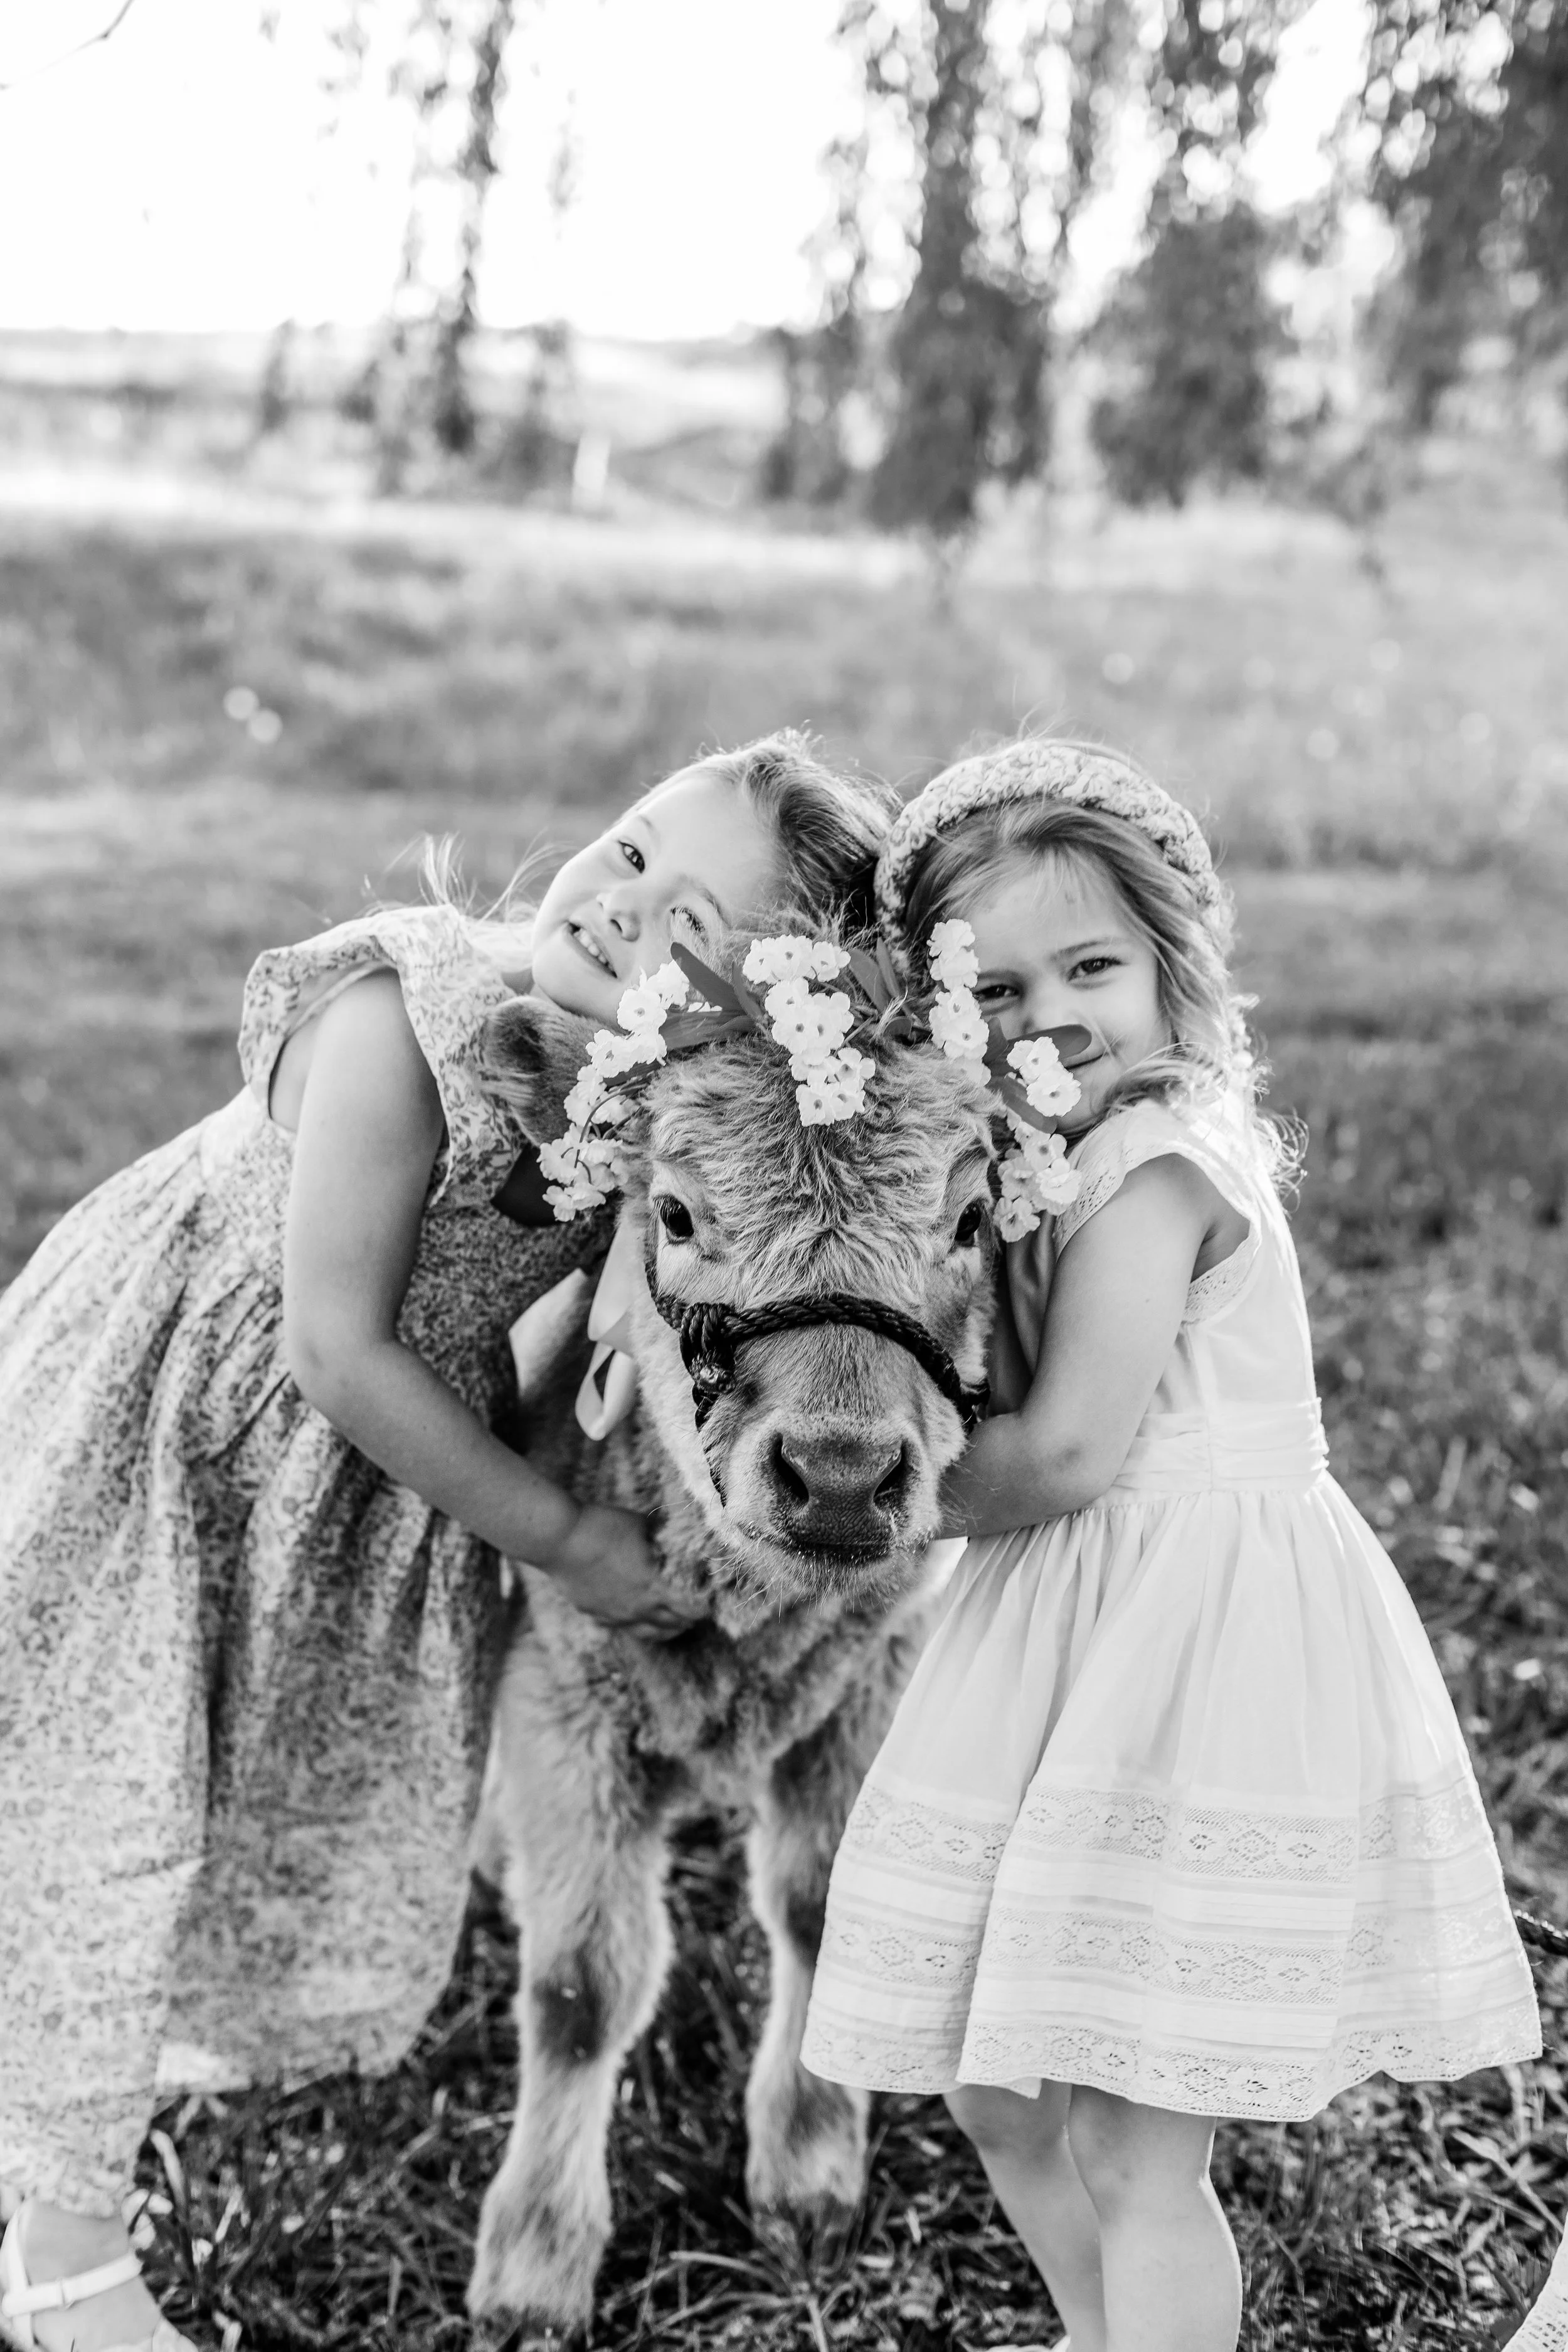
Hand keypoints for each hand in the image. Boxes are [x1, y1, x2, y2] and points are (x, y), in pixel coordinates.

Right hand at [544, 1503, 704, 1639]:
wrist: (560, 1539)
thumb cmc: (603, 1527)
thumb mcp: (642, 1526)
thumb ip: (661, 1538)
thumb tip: (676, 1537)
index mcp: (654, 1587)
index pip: (691, 1609)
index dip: (704, 1608)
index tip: (711, 1601)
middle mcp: (637, 1609)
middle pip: (673, 1626)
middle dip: (688, 1619)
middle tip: (696, 1610)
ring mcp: (614, 1616)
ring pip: (648, 1634)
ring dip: (665, 1629)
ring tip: (673, 1622)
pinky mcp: (594, 1614)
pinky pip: (622, 1627)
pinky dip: (636, 1624)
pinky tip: (637, 1614)